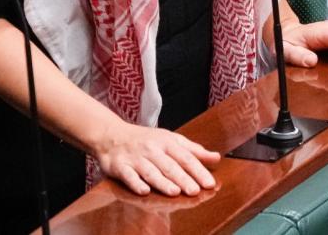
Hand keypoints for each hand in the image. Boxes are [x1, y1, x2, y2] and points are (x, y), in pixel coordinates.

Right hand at [93, 120, 220, 196]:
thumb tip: (216, 158)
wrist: (111, 134)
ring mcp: (135, 158)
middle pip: (169, 165)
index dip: (198, 170)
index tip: (210, 183)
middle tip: (195, 191)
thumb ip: (193, 150)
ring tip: (175, 192)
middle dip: (183, 178)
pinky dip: (135, 183)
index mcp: (166, 142)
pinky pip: (128, 175)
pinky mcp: (119, 166)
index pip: (185, 157)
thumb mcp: (170, 139)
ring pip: (150, 171)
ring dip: (162, 182)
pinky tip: (144, 191)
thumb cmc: (145, 139)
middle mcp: (151, 149)